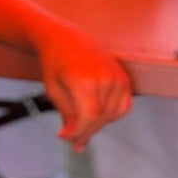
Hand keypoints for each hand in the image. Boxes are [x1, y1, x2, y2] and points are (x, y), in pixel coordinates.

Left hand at [35, 27, 131, 151]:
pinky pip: (123, 105)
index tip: (66, 138)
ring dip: (98, 124)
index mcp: (85, 81)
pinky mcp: (123, 76)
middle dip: (86, 132)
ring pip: (113, 114)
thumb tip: (74, 139)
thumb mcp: (54, 92)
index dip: (79, 133)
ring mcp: (117, 77)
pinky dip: (112, 114)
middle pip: (101, 118)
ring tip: (82, 124)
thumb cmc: (55, 64)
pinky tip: (97, 115)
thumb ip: (67, 116)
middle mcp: (105, 78)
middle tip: (73, 139)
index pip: (90, 117)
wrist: (65, 38)